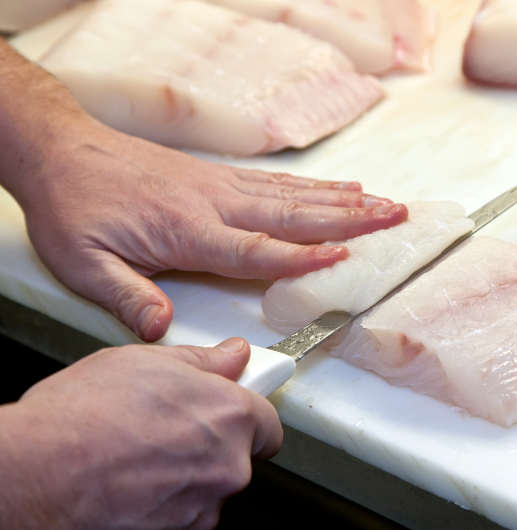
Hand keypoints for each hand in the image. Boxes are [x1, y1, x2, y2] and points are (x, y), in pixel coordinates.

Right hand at [0, 338, 280, 529]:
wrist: (34, 477)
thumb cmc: (81, 419)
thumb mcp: (147, 362)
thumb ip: (203, 361)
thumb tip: (232, 354)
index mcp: (232, 417)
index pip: (267, 422)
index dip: (244, 415)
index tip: (226, 410)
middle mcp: (229, 467)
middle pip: (238, 456)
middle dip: (210, 443)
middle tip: (167, 427)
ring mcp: (203, 508)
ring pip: (207, 487)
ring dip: (185, 474)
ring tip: (138, 454)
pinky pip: (182, 514)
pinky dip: (164, 503)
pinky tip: (130, 482)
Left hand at [12, 117, 406, 340]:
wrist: (64, 152)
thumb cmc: (76, 210)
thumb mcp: (85, 264)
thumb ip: (127, 297)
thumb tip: (162, 332)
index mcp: (190, 231)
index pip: (256, 249)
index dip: (301, 257)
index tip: (346, 258)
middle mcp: (217, 204)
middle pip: (294, 215)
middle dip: (350, 219)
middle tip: (394, 218)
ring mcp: (223, 186)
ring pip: (295, 196)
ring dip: (345, 200)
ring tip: (385, 203)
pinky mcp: (221, 176)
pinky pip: (279, 183)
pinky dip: (316, 186)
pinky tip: (342, 186)